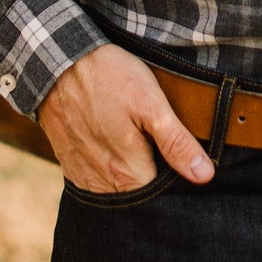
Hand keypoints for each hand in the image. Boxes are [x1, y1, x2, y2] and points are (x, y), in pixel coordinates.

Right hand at [37, 44, 214, 193]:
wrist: (57, 61)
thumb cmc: (109, 78)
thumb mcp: (151, 103)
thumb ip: (176, 142)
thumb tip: (204, 175)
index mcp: (128, 173)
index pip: (161, 199)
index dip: (175, 184)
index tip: (181, 164)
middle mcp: (103, 183)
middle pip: (137, 199)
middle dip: (152, 184)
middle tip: (158, 151)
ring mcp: (83, 175)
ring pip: (115, 194)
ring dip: (129, 181)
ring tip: (137, 151)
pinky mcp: (69, 164)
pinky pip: (94, 184)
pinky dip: (107, 176)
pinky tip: (114, 153)